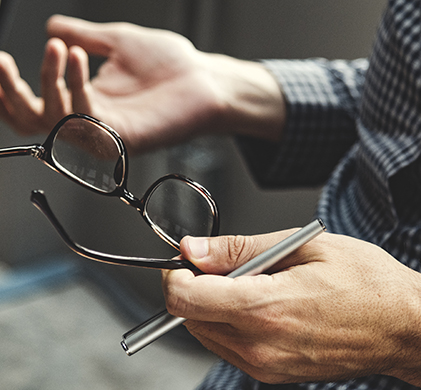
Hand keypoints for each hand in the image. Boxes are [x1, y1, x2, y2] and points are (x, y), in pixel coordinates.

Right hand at [0, 15, 284, 152]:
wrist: (206, 78)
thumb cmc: (172, 64)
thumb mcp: (118, 41)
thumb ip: (83, 35)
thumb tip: (52, 25)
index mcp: (86, 99)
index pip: (34, 105)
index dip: (9, 89)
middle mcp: (91, 120)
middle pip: (33, 121)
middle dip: (10, 92)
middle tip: (2, 61)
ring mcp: (107, 132)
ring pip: (54, 121)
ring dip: (47, 80)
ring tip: (57, 47)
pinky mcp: (124, 138)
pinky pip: (85, 119)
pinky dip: (74, 86)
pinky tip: (75, 56)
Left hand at [162, 228, 420, 389]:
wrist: (405, 327)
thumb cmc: (367, 282)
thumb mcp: (305, 246)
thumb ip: (240, 249)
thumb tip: (193, 249)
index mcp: (266, 308)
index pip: (185, 299)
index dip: (177, 274)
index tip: (190, 259)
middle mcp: (260, 346)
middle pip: (189, 319)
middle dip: (196, 288)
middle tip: (229, 264)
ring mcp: (267, 367)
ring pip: (207, 335)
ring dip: (214, 307)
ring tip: (258, 284)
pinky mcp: (274, 376)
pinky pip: (230, 348)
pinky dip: (232, 324)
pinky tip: (267, 305)